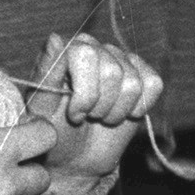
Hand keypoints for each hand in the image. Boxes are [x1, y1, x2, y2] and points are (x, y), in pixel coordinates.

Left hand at [31, 32, 163, 177]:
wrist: (74, 156)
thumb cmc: (54, 132)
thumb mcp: (42, 109)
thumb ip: (46, 74)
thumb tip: (54, 38)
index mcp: (65, 50)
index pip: (86, 55)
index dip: (85, 93)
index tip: (74, 115)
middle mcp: (93, 46)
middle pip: (113, 71)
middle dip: (101, 106)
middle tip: (87, 116)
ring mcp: (118, 59)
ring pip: (133, 83)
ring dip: (116, 111)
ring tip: (100, 116)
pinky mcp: (141, 75)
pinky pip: (153, 84)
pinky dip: (138, 108)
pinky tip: (122, 112)